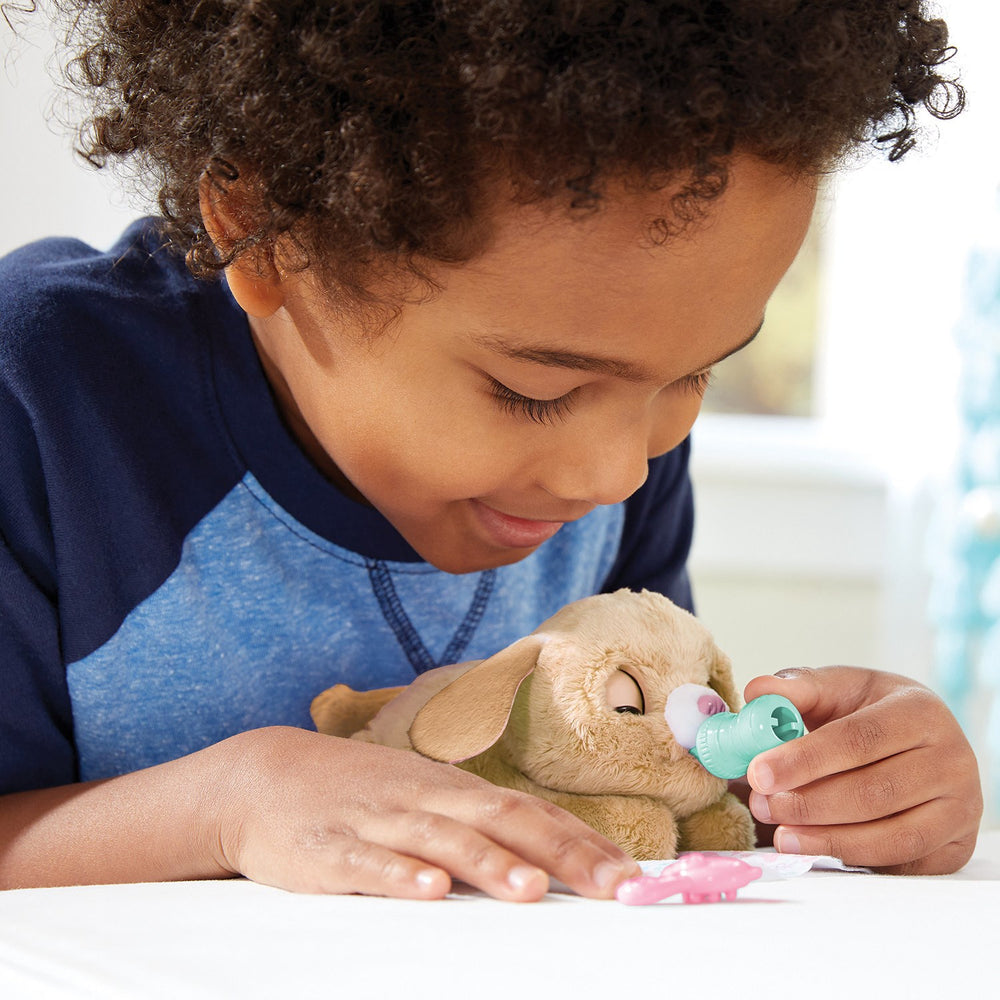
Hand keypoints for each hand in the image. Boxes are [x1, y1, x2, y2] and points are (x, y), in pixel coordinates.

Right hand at [209, 726, 639, 899]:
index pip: (531, 814)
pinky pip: (369, 862)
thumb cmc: (360, 797)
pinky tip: (429, 890)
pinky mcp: (331, 848)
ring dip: (489, 863)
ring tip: (532, 889)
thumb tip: (544, 865)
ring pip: (442, 839)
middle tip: (615, 888)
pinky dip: (401, 875)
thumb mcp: (421, 803)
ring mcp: (379, 821)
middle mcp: (426, 799)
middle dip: (563, 855)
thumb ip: (475, 830)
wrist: (265, 777)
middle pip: (503, 821)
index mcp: (452, 791)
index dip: (583, 844)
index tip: (633, 878)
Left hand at [742, 667, 982, 874]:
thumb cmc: (869, 712)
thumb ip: (797, 688)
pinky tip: (814, 848)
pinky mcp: (955, 847)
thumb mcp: (838, 688)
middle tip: (762, 805)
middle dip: (809, 804)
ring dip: (826, 838)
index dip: (805, 759)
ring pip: (890, 835)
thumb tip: (757, 692)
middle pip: (874, 792)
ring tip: (781, 834)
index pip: (859, 739)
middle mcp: (950, 759)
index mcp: (920, 711)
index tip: (759, 772)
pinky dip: (853, 858)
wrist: (918, 742)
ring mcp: (959, 808)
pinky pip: (900, 862)